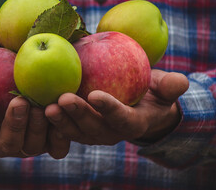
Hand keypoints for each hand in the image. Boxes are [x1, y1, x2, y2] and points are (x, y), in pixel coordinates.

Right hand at [0, 74, 69, 158]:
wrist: (2, 97)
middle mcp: (2, 143)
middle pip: (7, 143)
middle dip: (13, 124)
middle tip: (19, 101)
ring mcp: (26, 143)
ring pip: (32, 145)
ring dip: (38, 127)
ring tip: (43, 106)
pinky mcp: (47, 139)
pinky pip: (56, 144)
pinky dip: (61, 134)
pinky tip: (64, 112)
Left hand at [45, 69, 188, 144]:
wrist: (135, 104)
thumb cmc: (150, 93)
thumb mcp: (164, 88)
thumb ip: (171, 86)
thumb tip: (178, 82)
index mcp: (132, 123)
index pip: (122, 119)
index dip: (110, 109)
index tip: (96, 95)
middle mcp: (110, 132)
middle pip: (93, 127)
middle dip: (78, 115)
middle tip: (63, 99)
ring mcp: (92, 132)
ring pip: (75, 131)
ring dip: (60, 120)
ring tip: (46, 106)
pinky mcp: (78, 128)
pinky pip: (64, 126)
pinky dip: (52, 118)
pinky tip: (37, 104)